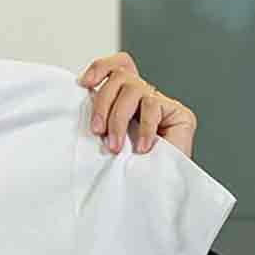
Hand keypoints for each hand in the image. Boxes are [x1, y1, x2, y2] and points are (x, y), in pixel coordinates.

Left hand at [77, 52, 197, 157]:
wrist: (156, 187)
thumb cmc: (128, 166)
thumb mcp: (105, 137)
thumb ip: (98, 119)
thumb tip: (75, 106)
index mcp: (123, 97)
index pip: (116, 66)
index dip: (100, 67)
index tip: (84, 84)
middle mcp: (141, 95)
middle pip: (119, 77)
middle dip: (102, 104)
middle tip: (97, 132)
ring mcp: (160, 102)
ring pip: (133, 89)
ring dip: (118, 119)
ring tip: (115, 146)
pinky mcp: (179, 113)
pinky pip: (152, 106)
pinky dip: (143, 128)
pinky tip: (141, 147)